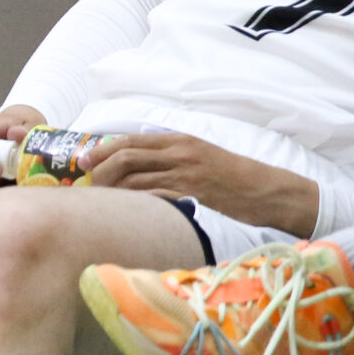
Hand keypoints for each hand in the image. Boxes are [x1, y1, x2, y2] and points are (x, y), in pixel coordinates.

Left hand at [82, 131, 322, 237]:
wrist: (268, 191)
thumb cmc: (233, 175)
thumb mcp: (201, 154)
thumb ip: (170, 154)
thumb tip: (136, 160)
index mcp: (179, 141)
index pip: (130, 141)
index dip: (102, 151)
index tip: (85, 162)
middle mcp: (180, 154)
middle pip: (126, 158)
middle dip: (101, 172)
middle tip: (91, 185)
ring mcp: (186, 176)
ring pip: (135, 181)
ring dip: (114, 193)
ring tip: (105, 202)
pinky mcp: (193, 197)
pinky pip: (154, 200)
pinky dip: (136, 206)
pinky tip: (128, 213)